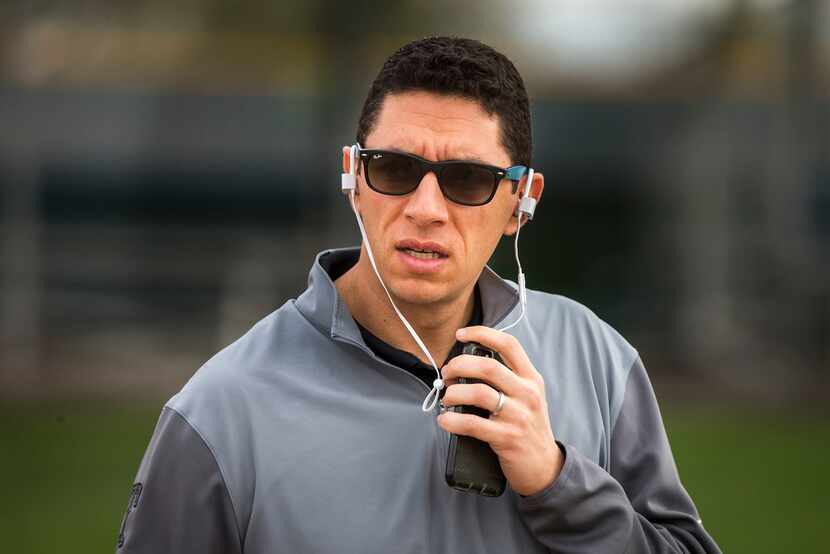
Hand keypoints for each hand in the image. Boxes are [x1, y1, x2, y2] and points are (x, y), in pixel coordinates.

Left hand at [437, 326, 563, 496]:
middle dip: (458, 365)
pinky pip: (473, 424)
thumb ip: (507, 379)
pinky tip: (445, 420)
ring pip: (478, 393)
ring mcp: (518, 416)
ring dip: (453, 393)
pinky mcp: (507, 438)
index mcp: (531, 378)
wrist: (545, 466)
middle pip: (487, 366)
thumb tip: (467, 365)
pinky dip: (452, 420)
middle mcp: (527, 393)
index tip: (461, 334)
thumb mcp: (527, 397)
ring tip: (446, 398)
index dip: (482, 333)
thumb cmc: (527, 427)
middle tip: (447, 374)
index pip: (509, 344)